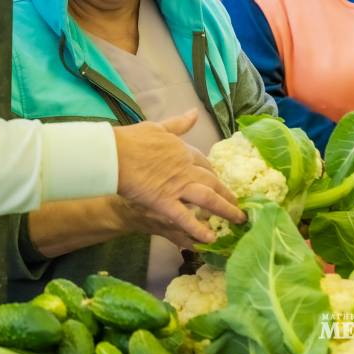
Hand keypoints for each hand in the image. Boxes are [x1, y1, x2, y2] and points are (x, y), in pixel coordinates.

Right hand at [112, 110, 243, 244]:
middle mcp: (186, 169)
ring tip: (236, 220)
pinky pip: (186, 218)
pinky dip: (198, 229)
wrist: (115, 154)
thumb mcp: (157, 127)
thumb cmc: (132, 139)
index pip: (204, 162)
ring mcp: (177, 187)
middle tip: (237, 203)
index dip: (212, 172)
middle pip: (212, 182)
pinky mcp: (165, 202)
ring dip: (225, 210)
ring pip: (208, 199)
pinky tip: (210, 239)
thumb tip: (194, 113)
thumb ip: (178, 124)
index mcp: (183, 150)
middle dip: (227, 193)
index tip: (217, 179)